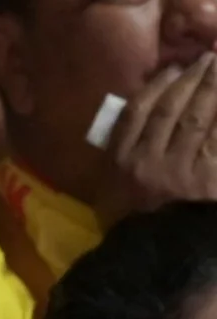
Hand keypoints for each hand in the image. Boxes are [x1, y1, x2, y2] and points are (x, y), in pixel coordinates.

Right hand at [97, 55, 216, 222]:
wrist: (156, 260)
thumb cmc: (131, 224)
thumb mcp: (111, 189)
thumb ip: (122, 156)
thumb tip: (137, 126)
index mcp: (122, 160)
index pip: (139, 112)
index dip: (158, 86)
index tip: (174, 69)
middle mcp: (150, 160)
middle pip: (172, 109)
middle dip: (193, 80)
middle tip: (209, 59)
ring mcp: (183, 171)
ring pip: (199, 120)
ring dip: (213, 91)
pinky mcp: (211, 181)